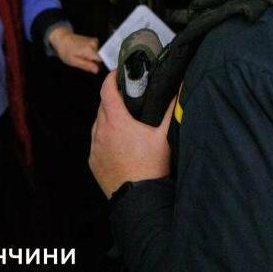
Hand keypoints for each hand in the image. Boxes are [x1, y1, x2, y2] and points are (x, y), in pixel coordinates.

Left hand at [48, 27, 100, 73]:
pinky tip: (83, 51)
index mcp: (90, 50)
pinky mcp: (94, 40)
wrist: (62, 38)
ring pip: (98, 54)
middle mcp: (95, 44)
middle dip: (93, 61)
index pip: (102, 60)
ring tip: (81, 55)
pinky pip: (96, 50)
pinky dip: (91, 52)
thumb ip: (86, 66)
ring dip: (91, 57)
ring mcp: (95, 41)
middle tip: (82, 61)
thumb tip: (97, 70)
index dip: (98, 65)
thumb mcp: (73, 61)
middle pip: (100, 58)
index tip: (90, 66)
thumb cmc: (65, 51)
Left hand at [89, 70, 175, 197]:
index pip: (106, 91)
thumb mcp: (164, 136)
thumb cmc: (152, 166)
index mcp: (116, 122)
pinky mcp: (93, 162)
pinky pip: (96, 142)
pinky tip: (118, 142)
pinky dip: (104, 136)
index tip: (117, 73)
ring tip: (123, 119)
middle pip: (102, 106)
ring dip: (107, 118)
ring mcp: (95, 148)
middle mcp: (101, 132)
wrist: (139, 198)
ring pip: (97, 125)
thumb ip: (171, 110)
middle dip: (112, 98)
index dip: (110, 79)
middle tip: (126, 95)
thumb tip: (179, 89)